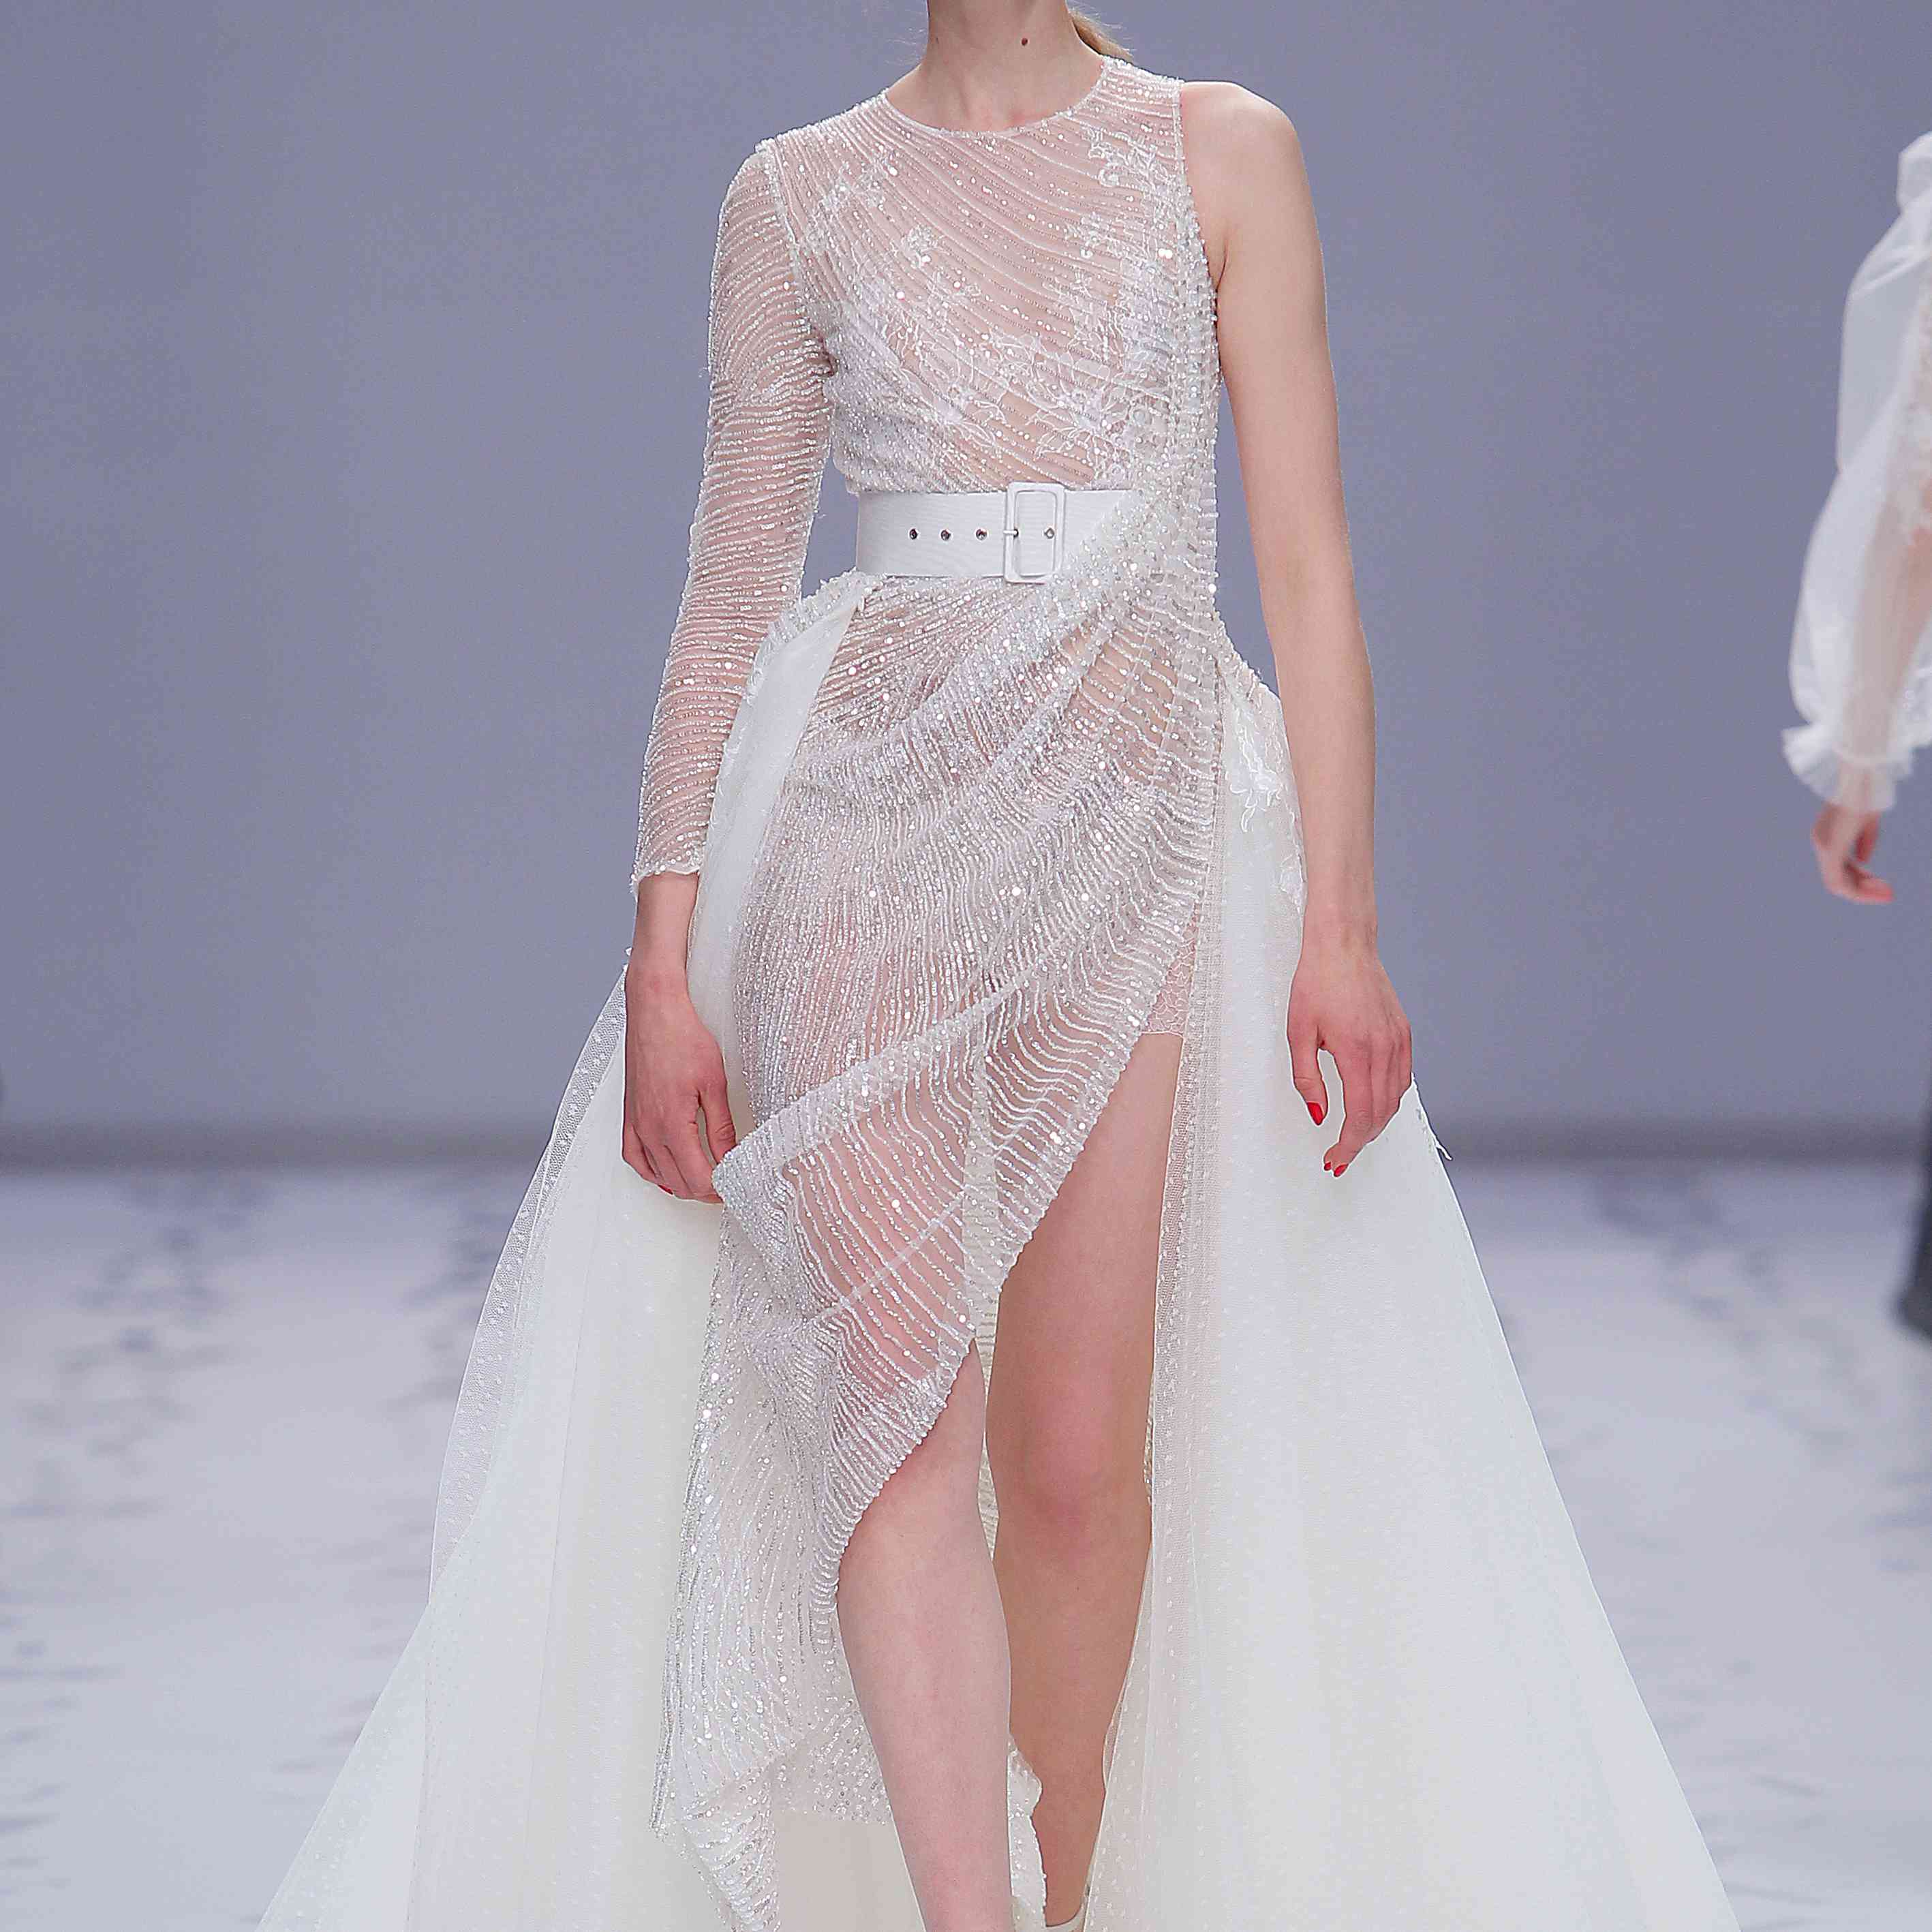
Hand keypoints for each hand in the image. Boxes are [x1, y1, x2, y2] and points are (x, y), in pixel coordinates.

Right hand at [621, 967, 736, 1202]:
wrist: (654, 1012)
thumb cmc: (683, 1038)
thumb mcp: (714, 1083)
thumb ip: (721, 1126)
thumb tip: (730, 1155)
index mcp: (672, 1122)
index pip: (696, 1177)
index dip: (717, 1189)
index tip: (734, 1186)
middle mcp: (648, 1128)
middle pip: (677, 1182)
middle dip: (703, 1190)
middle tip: (726, 1185)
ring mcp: (635, 1123)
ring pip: (656, 1174)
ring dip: (680, 1184)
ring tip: (704, 1181)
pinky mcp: (628, 1115)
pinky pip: (634, 1157)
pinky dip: (652, 1171)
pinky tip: (666, 1172)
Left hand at [1285, 930, 1412, 1176]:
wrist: (1343, 945)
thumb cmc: (1316, 982)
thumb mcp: (1297, 1033)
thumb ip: (1307, 1079)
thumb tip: (1319, 1114)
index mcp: (1356, 1051)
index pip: (1361, 1116)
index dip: (1349, 1144)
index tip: (1335, 1157)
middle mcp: (1384, 1049)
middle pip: (1381, 1113)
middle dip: (1361, 1140)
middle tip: (1340, 1153)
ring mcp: (1398, 1041)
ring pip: (1395, 1098)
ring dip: (1377, 1122)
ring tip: (1354, 1134)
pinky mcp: (1404, 1033)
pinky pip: (1402, 1078)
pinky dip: (1389, 1098)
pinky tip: (1374, 1102)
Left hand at [1811, 802, 1891, 902]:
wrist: (1861, 779)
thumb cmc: (1866, 794)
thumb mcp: (1867, 822)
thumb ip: (1863, 842)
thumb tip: (1862, 861)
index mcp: (1828, 836)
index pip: (1841, 866)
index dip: (1861, 878)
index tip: (1883, 883)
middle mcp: (1821, 843)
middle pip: (1839, 877)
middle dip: (1864, 888)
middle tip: (1889, 893)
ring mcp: (1823, 847)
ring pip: (1837, 884)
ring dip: (1863, 892)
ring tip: (1887, 893)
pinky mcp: (1831, 850)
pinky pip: (1838, 882)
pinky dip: (1857, 890)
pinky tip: (1878, 888)